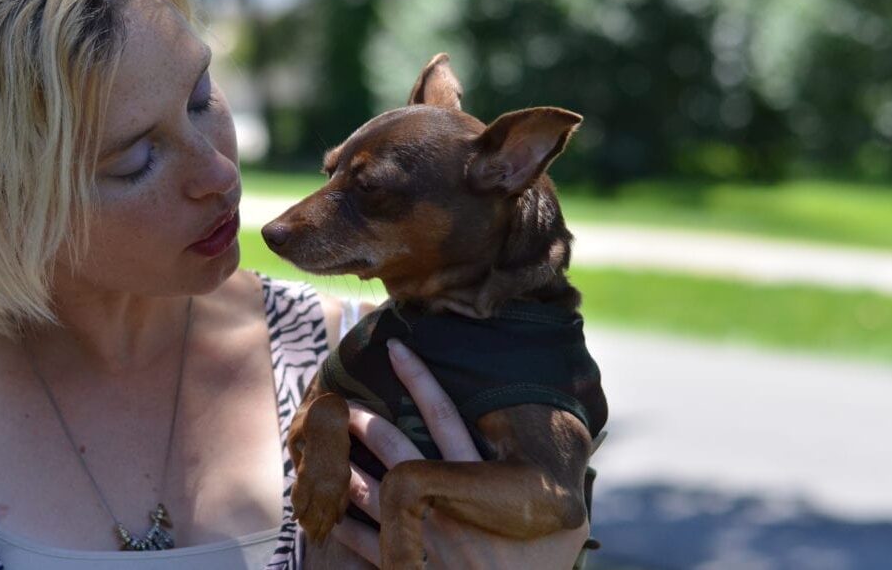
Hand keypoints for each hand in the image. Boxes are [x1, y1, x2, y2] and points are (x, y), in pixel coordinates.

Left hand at [330, 339, 588, 568]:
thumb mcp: (563, 533)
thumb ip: (556, 494)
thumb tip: (572, 459)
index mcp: (480, 487)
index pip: (444, 416)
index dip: (419, 378)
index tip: (395, 348)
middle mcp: (444, 504)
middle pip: (394, 445)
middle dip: (364, 417)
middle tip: (339, 399)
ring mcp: (417, 536)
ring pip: (366, 489)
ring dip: (342, 464)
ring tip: (320, 445)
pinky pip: (358, 542)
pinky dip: (339, 521)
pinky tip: (322, 505)